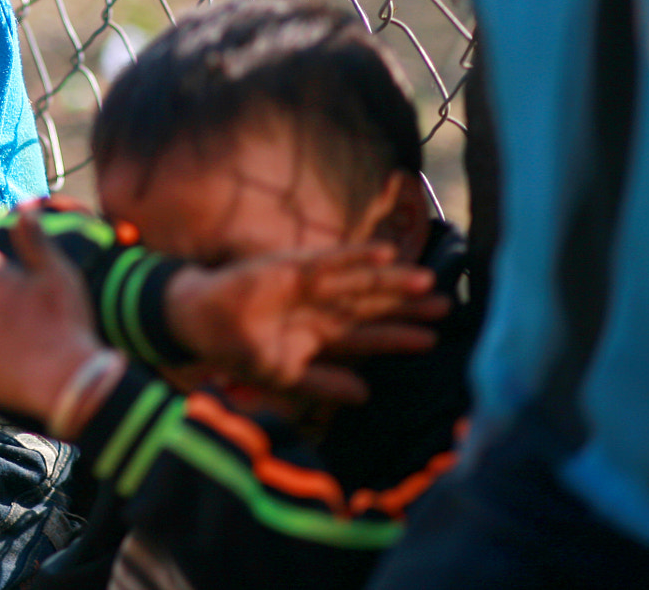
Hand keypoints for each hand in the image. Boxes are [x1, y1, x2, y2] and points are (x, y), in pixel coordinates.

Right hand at [166, 243, 445, 404]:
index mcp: (320, 335)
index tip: (432, 340)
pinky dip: (357, 256)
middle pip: (373, 307)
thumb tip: (365, 394)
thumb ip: (324, 383)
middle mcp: (321, 308)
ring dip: (392, 282)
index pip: (368, 336)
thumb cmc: (238, 350)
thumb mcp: (285, 374)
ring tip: (428, 282)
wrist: (200, 322)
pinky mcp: (292, 268)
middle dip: (407, 308)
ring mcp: (309, 286)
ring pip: (360, 283)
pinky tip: (386, 254)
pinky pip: (331, 260)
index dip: (398, 337)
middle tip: (448, 306)